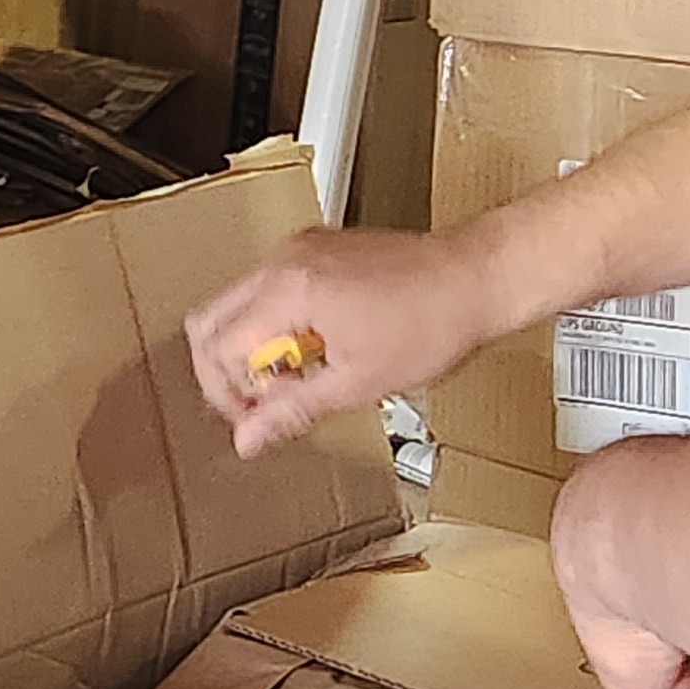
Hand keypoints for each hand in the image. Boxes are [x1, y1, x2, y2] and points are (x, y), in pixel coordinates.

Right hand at [183, 224, 509, 457]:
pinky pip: (268, 288)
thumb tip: (248, 439)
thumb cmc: (435, 322)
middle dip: (226, 371)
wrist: (479, 278)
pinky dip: (274, 325)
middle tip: (259, 404)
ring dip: (252, 349)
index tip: (254, 421)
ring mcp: (299, 250)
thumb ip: (291, 411)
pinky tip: (315, 350)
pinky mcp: (316, 249)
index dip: (229, 396)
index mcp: (289, 290)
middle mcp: (285, 261)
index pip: (219, 348)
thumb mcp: (358, 383)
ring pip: (236, 304)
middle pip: (210, 320)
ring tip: (298, 377)